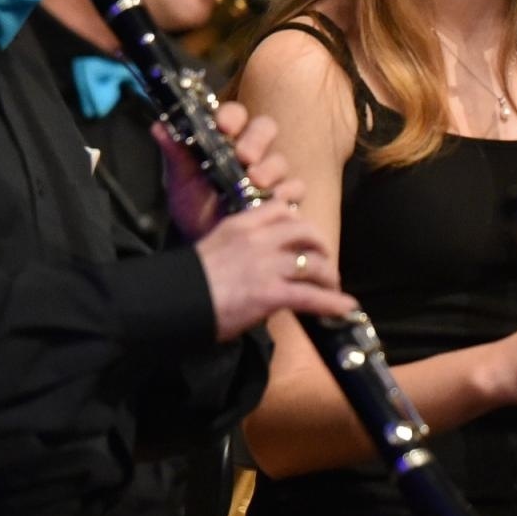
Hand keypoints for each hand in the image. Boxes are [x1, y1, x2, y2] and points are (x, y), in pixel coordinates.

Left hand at [157, 102, 295, 238]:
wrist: (205, 242)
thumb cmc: (194, 207)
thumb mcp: (180, 180)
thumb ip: (175, 153)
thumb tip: (159, 126)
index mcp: (225, 140)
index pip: (235, 115)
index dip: (232, 116)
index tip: (223, 126)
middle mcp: (251, 153)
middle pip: (265, 128)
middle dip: (257, 139)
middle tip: (245, 155)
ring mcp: (269, 174)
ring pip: (280, 159)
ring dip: (270, 168)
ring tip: (255, 182)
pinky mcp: (283, 197)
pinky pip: (295, 187)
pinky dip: (287, 191)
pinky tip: (274, 199)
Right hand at [195, 199, 352, 341]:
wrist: (170, 302)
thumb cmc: (186, 283)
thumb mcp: (213, 249)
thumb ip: (239, 247)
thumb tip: (259, 261)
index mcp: (240, 224)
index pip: (281, 208)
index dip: (298, 220)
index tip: (302, 235)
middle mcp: (258, 240)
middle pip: (305, 231)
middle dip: (320, 246)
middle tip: (323, 261)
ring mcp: (266, 266)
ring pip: (313, 263)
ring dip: (328, 275)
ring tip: (332, 287)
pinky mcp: (270, 294)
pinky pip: (311, 296)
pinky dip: (333, 302)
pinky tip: (345, 307)